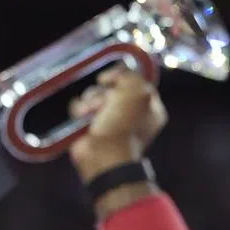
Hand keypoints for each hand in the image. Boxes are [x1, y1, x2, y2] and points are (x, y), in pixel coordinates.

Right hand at [67, 64, 167, 181]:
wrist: (103, 154)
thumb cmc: (123, 124)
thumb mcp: (135, 91)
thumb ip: (129, 75)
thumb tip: (110, 79)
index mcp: (149, 106)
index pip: (134, 80)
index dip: (120, 77)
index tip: (108, 80)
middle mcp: (131, 112)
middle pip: (112, 87)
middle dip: (103, 93)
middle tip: (104, 104)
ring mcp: (110, 119)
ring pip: (94, 95)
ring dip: (90, 101)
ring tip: (90, 113)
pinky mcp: (91, 126)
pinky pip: (81, 106)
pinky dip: (80, 109)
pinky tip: (82, 117)